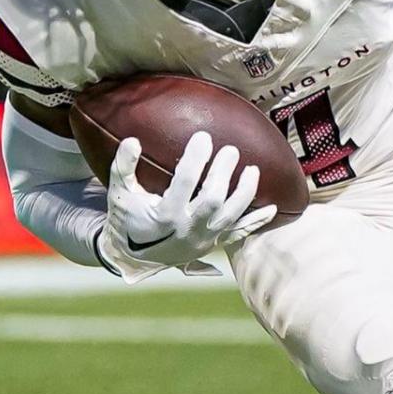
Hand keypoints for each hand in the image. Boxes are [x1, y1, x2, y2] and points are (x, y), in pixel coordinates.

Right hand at [97, 131, 276, 282]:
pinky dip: (256, 222)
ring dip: (245, 193)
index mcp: (165, 213)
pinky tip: (273, 209)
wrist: (133, 256)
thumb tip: (132, 140)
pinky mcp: (213, 243)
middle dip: (224, 173)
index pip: (185, 182)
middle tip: (231, 150)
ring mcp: (204, 238)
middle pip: (214, 198)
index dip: (196, 159)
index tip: (204, 137)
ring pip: (231, 216)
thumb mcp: (120, 193)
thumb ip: (123, 167)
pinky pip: (239, 234)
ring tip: (253, 170)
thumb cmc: (127, 218)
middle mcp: (188, 228)